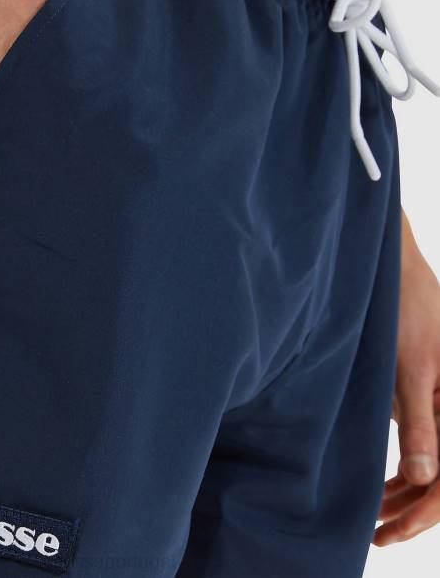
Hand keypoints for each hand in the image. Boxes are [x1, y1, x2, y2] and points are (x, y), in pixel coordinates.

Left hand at [374, 212, 439, 545]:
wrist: (392, 273)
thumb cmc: (405, 310)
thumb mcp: (412, 367)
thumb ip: (422, 422)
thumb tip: (422, 476)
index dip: (427, 511)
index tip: (393, 532)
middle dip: (415, 510)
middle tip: (377, 535)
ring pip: (434, 464)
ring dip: (407, 494)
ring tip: (374, 518)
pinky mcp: (424, 397)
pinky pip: (422, 442)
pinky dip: (404, 468)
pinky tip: (382, 486)